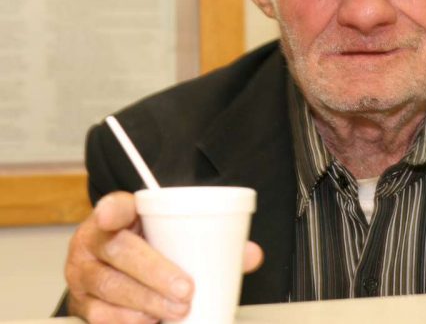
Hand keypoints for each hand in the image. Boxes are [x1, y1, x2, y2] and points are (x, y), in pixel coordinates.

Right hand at [65, 191, 263, 322]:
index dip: (113, 209)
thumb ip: (210, 239)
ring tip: (176, 310)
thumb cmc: (149, 245)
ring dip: (147, 302)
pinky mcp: (81, 303)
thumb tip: (251, 255)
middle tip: (185, 290)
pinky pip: (100, 315)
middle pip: (120, 252)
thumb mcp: (170, 233)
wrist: (116, 266)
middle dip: (154, 273)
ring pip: (111, 287)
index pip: (113, 206)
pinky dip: (126, 321)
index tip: (112, 215)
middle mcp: (93, 241)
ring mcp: (82, 274)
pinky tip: (149, 322)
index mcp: (118, 215)